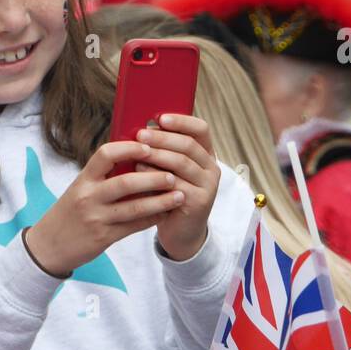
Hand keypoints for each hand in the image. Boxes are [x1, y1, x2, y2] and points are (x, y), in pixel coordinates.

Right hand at [24, 139, 186, 276]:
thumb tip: (136, 158)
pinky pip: (134, 227)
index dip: (129, 148)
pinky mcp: (103, 237)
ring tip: (179, 194)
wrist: (48, 245)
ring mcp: (96, 218)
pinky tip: (166, 213)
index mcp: (83, 179)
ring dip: (161, 200)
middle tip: (173, 173)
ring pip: (135, 208)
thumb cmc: (69, 213)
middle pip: (126, 182)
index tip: (149, 146)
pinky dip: (153, 219)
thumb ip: (103, 176)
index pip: (106, 154)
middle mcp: (88, 197)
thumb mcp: (79, 189)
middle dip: (154, 177)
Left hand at [139, 113, 221, 262]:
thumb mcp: (168, 170)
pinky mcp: (199, 202)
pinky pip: (176, 185)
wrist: (180, 232)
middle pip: (188, 145)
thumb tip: (139, 128)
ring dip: (158, 155)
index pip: (201, 130)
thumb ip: (162, 151)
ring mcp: (208, 185)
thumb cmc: (168, 195)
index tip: (160, 117)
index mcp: (206, 155)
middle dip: (162, 137)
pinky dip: (156, 176)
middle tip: (141, 134)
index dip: (182, 121)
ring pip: (182, 163)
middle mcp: (211, 168)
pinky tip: (140, 172)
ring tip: (138, 150)